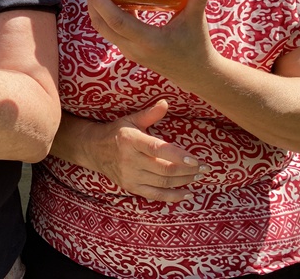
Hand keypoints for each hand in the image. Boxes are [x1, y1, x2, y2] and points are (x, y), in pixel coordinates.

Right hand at [81, 100, 209, 201]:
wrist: (93, 149)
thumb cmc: (116, 132)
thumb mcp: (130, 120)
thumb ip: (149, 114)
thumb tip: (166, 102)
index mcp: (131, 140)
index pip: (157, 149)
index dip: (177, 155)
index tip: (196, 159)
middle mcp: (130, 160)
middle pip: (165, 169)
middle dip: (189, 170)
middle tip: (206, 168)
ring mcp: (130, 176)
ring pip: (163, 182)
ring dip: (185, 180)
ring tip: (199, 176)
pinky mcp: (131, 187)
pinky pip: (156, 195)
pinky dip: (173, 196)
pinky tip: (188, 193)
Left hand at [87, 0, 222, 86]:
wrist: (197, 74)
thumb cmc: (197, 45)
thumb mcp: (197, 19)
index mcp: (149, 40)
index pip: (117, 22)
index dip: (102, 4)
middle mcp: (135, 48)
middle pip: (103, 26)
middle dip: (94, 5)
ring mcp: (130, 52)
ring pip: (104, 32)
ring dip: (97, 13)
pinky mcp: (130, 52)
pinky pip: (111, 34)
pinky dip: (107, 19)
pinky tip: (112, 3)